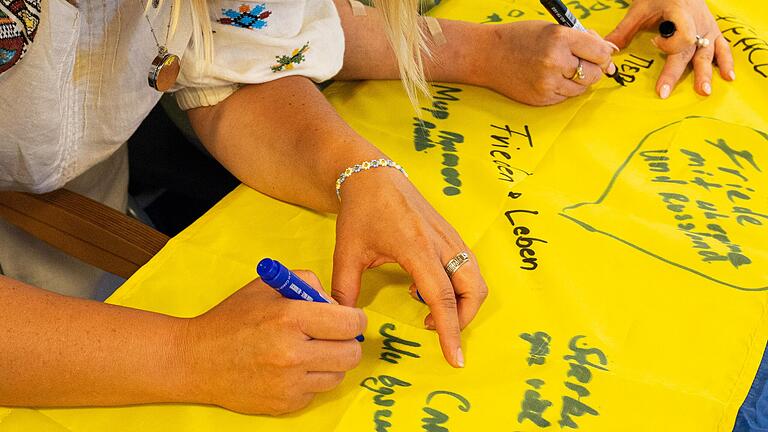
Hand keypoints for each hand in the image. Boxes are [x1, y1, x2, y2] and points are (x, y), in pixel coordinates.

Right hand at [181, 273, 365, 414]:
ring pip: (338, 374)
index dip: (354, 319)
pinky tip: (290, 368)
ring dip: (330, 362)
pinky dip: (311, 378)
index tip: (348, 319)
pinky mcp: (285, 404)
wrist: (196, 360)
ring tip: (308, 350)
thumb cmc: (232, 319)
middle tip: (333, 336)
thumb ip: (309, 285)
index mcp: (289, 318)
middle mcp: (292, 353)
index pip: (350, 323)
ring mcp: (289, 383)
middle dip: (347, 342)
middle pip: (352, 353)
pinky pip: (317, 390)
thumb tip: (339, 306)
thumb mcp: (268, 286)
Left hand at [330, 166, 487, 367]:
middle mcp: (441, 242)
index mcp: (416, 248)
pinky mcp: (451, 234)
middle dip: (463, 319)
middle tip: (434, 329)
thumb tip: (341, 320)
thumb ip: (344, 289)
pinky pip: (467, 266)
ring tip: (426, 307)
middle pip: (473, 290)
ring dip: (462, 302)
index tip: (455, 359)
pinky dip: (457, 285)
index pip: (443, 298)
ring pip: (475, 278)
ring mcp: (450, 236)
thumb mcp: (347, 252)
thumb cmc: (360, 210)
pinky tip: (424, 284)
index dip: (450, 331)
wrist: (372, 173)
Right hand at [476, 20, 617, 105]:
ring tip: (561, 69)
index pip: (600, 52)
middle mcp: (555, 62)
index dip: (604, 54)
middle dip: (593, 68)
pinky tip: (549, 78)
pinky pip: (565, 97)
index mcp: (559, 38)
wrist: (486, 55)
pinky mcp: (541, 98)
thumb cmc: (519, 38)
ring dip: (578, 80)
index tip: (601, 54)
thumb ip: (580, 40)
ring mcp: (547, 83)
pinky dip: (563, 88)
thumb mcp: (551, 29)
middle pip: (594, 73)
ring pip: (582, 88)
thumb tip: (609, 54)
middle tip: (580, 62)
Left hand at [605, 0, 734, 97]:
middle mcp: (697, 22)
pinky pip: (723, 47)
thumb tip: (607, 50)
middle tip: (665, 92)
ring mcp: (707, 27)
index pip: (680, 35)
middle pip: (688, 50)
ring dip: (705, 72)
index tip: (654, 42)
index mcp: (680, 12)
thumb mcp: (640, 9)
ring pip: (708, 52)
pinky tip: (729, 77)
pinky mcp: (713, 31)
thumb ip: (624, 30)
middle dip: (676, 72)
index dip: (669, 44)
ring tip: (704, 91)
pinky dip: (726, 61)